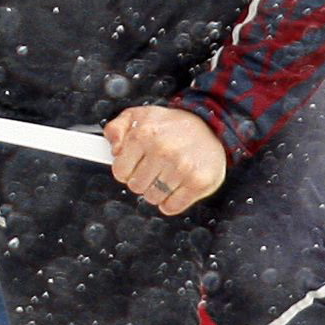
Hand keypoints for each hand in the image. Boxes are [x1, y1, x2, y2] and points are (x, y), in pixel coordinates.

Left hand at [104, 106, 226, 215]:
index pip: (120, 172)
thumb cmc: (171, 125)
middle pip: (136, 187)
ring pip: (153, 198)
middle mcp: (163, 151)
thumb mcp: (138, 117)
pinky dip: (171, 202)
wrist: (211, 127)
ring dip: (157, 190)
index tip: (136, 164)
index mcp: (144, 135)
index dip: (126, 170)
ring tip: (167, 174)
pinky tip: (176, 186)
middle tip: (154, 167)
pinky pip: (171, 207)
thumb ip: (116, 129)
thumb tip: (113, 149)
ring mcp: (182, 168)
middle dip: (142, 180)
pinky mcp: (198, 182)